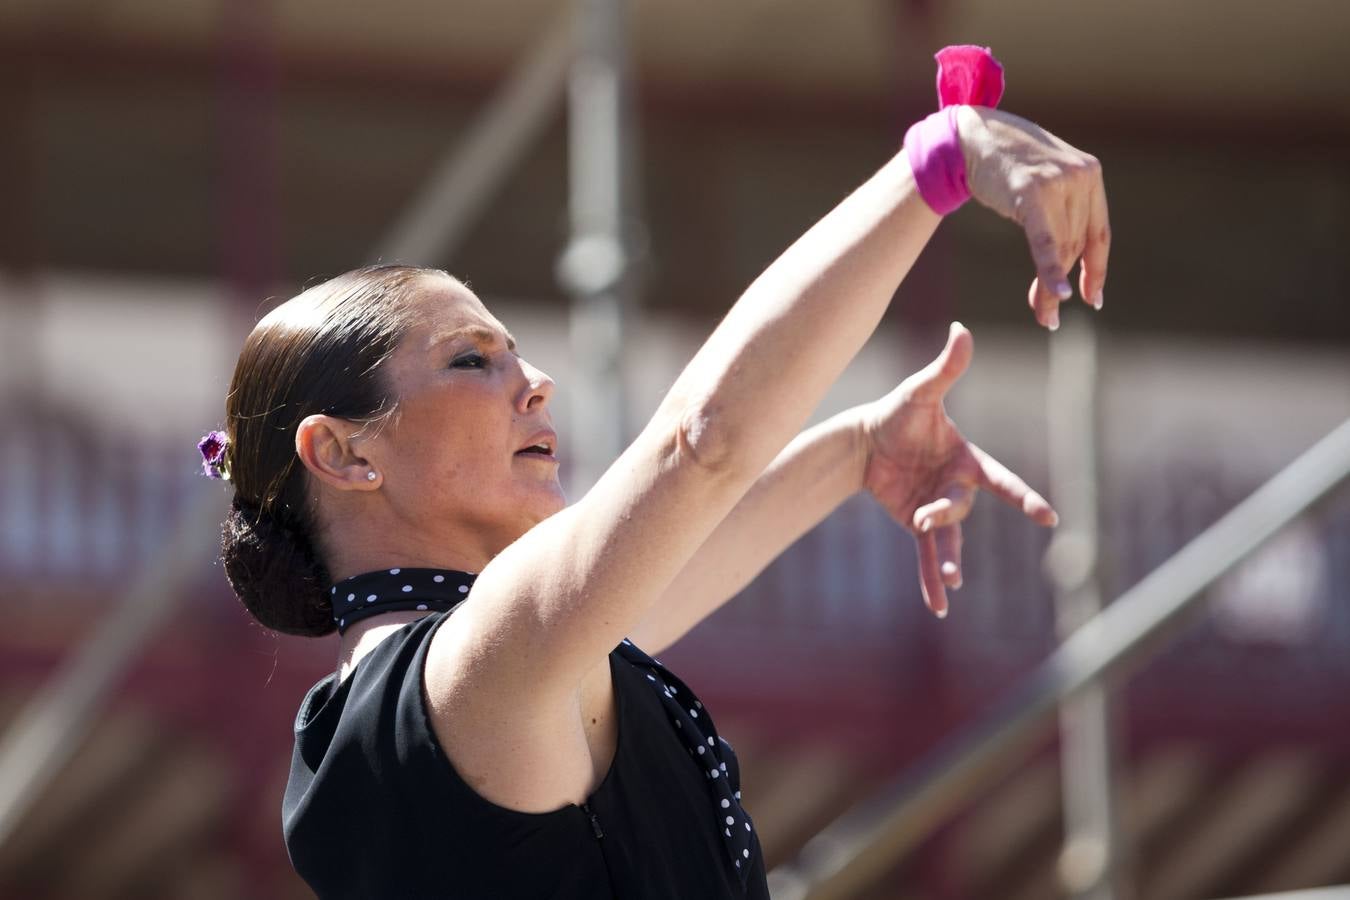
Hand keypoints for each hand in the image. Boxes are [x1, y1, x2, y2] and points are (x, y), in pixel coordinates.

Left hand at [861, 322, 1056, 617]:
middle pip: (961, 508)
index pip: (1000, 480)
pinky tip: (939, 605)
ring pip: (949, 538)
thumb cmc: (899, 412)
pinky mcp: (916, 523)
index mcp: (966, 460)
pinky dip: (931, 579)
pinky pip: (926, 555)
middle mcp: (956, 487)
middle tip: (926, 519)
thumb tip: (962, 329)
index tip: (1047, 517)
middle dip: (945, 515)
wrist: (866, 438)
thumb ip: (944, 369)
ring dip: (949, 560)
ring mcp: (937, 508)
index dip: (1022, 498)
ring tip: (951, 583)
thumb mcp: (919, 391)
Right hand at [955, 106, 1110, 330]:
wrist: (970, 136)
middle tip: (1049, 318)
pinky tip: (1059, 296)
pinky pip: (1045, 241)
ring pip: (1060, 250)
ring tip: (1043, 315)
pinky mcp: (1032, 191)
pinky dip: (1051, 271)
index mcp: (1090, 174)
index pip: (1099, 233)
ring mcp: (1058, 182)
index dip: (1096, 271)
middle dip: (1062, 285)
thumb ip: (1062, 206)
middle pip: (1075, 246)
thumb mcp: (1042, 180)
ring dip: (1050, 288)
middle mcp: (1080, 176)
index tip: (1093, 300)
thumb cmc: (1003, 162)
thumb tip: (1066, 254)